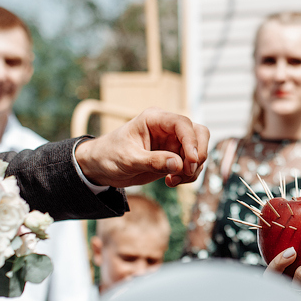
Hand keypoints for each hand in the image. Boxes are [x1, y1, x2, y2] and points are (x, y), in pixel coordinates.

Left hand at [74, 108, 209, 188]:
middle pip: (198, 133)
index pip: (183, 123)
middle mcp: (167, 128)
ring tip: (173, 180)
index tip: (191, 162)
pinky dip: (188, 176)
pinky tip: (170, 181)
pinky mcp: (174, 157)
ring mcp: (172, 143)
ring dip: (193, 169)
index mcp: (155, 119)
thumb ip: (153, 161)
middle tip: (187, 172)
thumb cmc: (109, 156)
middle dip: (198, 154)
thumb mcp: (128, 160)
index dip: (191, 141)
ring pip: (198, 151)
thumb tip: (180, 164)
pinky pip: (192, 165)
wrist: (101, 167)